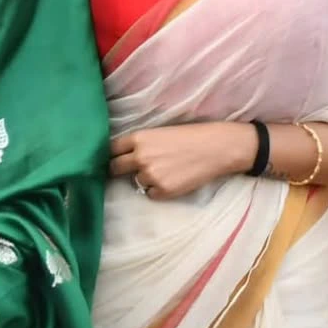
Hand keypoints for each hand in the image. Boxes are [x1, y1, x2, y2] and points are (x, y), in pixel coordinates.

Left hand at [110, 123, 257, 199]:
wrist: (216, 148)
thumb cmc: (191, 136)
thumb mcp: (160, 132)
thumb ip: (141, 143)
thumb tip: (124, 156)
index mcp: (139, 138)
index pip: (111, 149)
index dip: (113, 154)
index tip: (114, 158)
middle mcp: (140, 157)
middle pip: (114, 168)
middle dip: (119, 170)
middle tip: (129, 170)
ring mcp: (150, 176)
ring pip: (136, 182)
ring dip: (146, 179)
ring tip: (167, 170)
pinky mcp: (162, 191)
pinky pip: (151, 194)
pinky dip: (159, 190)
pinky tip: (174, 179)